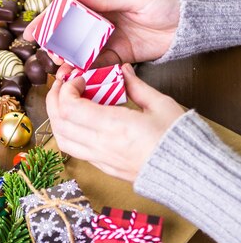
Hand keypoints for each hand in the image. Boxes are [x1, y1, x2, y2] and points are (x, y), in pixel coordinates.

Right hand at [24, 0, 179, 73]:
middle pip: (70, 37)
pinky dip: (88, 72)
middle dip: (57, 48)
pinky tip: (79, 78)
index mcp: (101, 4)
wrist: (188, 21)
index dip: (47, 22)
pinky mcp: (120, 58)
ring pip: (81, 55)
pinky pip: (99, 67)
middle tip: (52, 57)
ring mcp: (109, 42)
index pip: (68, 12)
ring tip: (63, 71)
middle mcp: (101, 24)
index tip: (31, 34)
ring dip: (70, 63)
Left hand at [47, 63, 183, 182]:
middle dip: (54, 100)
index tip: (77, 79)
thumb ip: (136, 86)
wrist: (188, 173)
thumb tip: (123, 70)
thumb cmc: (178, 139)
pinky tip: (76, 122)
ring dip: (56, 119)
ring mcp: (102, 159)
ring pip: (63, 140)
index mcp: (115, 126)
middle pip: (60, 123)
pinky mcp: (105, 168)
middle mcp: (102, 145)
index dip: (67, 90)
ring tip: (63, 104)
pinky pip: (76, 151)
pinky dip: (67, 134)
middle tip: (62, 86)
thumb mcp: (160, 104)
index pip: (71, 108)